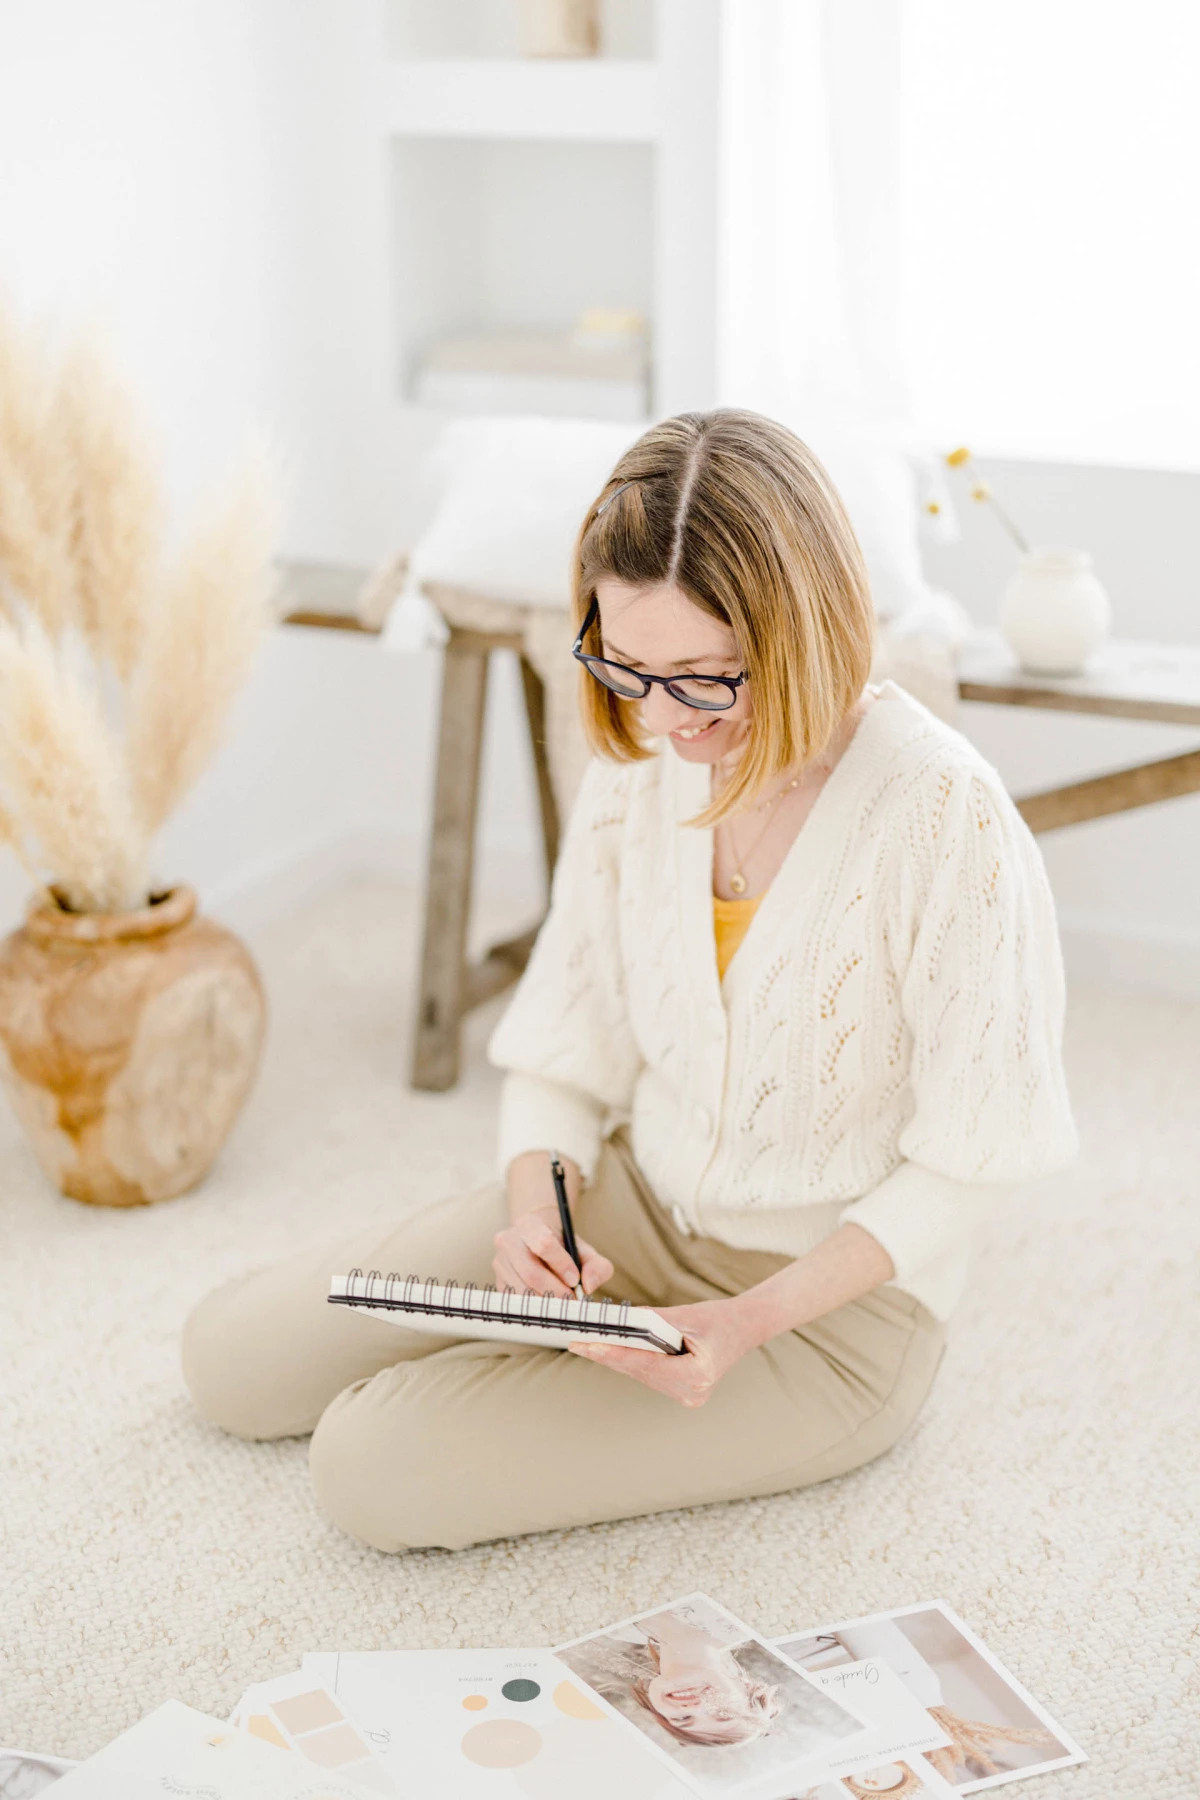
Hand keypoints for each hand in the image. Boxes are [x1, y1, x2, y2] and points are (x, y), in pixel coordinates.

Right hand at [493, 1205, 613, 1298]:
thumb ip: (597, 1266)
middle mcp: (509, 1240)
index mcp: (530, 1224)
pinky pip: (515, 1299)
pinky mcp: (498, 1280)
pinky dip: (534, 1306)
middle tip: (571, 1300)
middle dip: (555, 1291)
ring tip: (561, 1303)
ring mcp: (500, 1262)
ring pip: (522, 1289)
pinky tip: (547, 1303)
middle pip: (531, 1272)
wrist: (538, 1238)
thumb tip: (588, 1286)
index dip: (561, 1265)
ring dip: (545, 1301)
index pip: (544, 1244)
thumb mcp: (585, 1250)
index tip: (575, 1280)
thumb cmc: (563, 1246)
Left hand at [567, 1296, 755, 1406]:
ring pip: (642, 1374)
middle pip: (640, 1372)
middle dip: (608, 1356)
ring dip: (616, 1359)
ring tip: (587, 1344)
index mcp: (698, 1375)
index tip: (588, 1345)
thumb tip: (621, 1322)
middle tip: (578, 1343)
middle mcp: (691, 1391)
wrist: (744, 1327)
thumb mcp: (688, 1315)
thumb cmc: (720, 1319)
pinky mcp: (682, 1390)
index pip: (646, 1364)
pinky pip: (650, 1374)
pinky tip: (609, 1350)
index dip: (614, 1354)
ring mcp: (687, 1394)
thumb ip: (655, 1321)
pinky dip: (631, 1360)